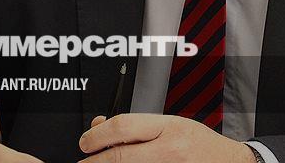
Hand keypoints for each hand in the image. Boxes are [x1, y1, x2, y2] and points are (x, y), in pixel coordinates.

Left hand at [78, 114, 255, 162]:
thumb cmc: (200, 144)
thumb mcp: (170, 125)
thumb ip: (136, 127)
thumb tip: (99, 127)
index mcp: (169, 128)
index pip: (123, 127)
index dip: (96, 136)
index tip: (85, 142)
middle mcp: (170, 150)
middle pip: (120, 156)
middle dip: (94, 161)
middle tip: (84, 162)